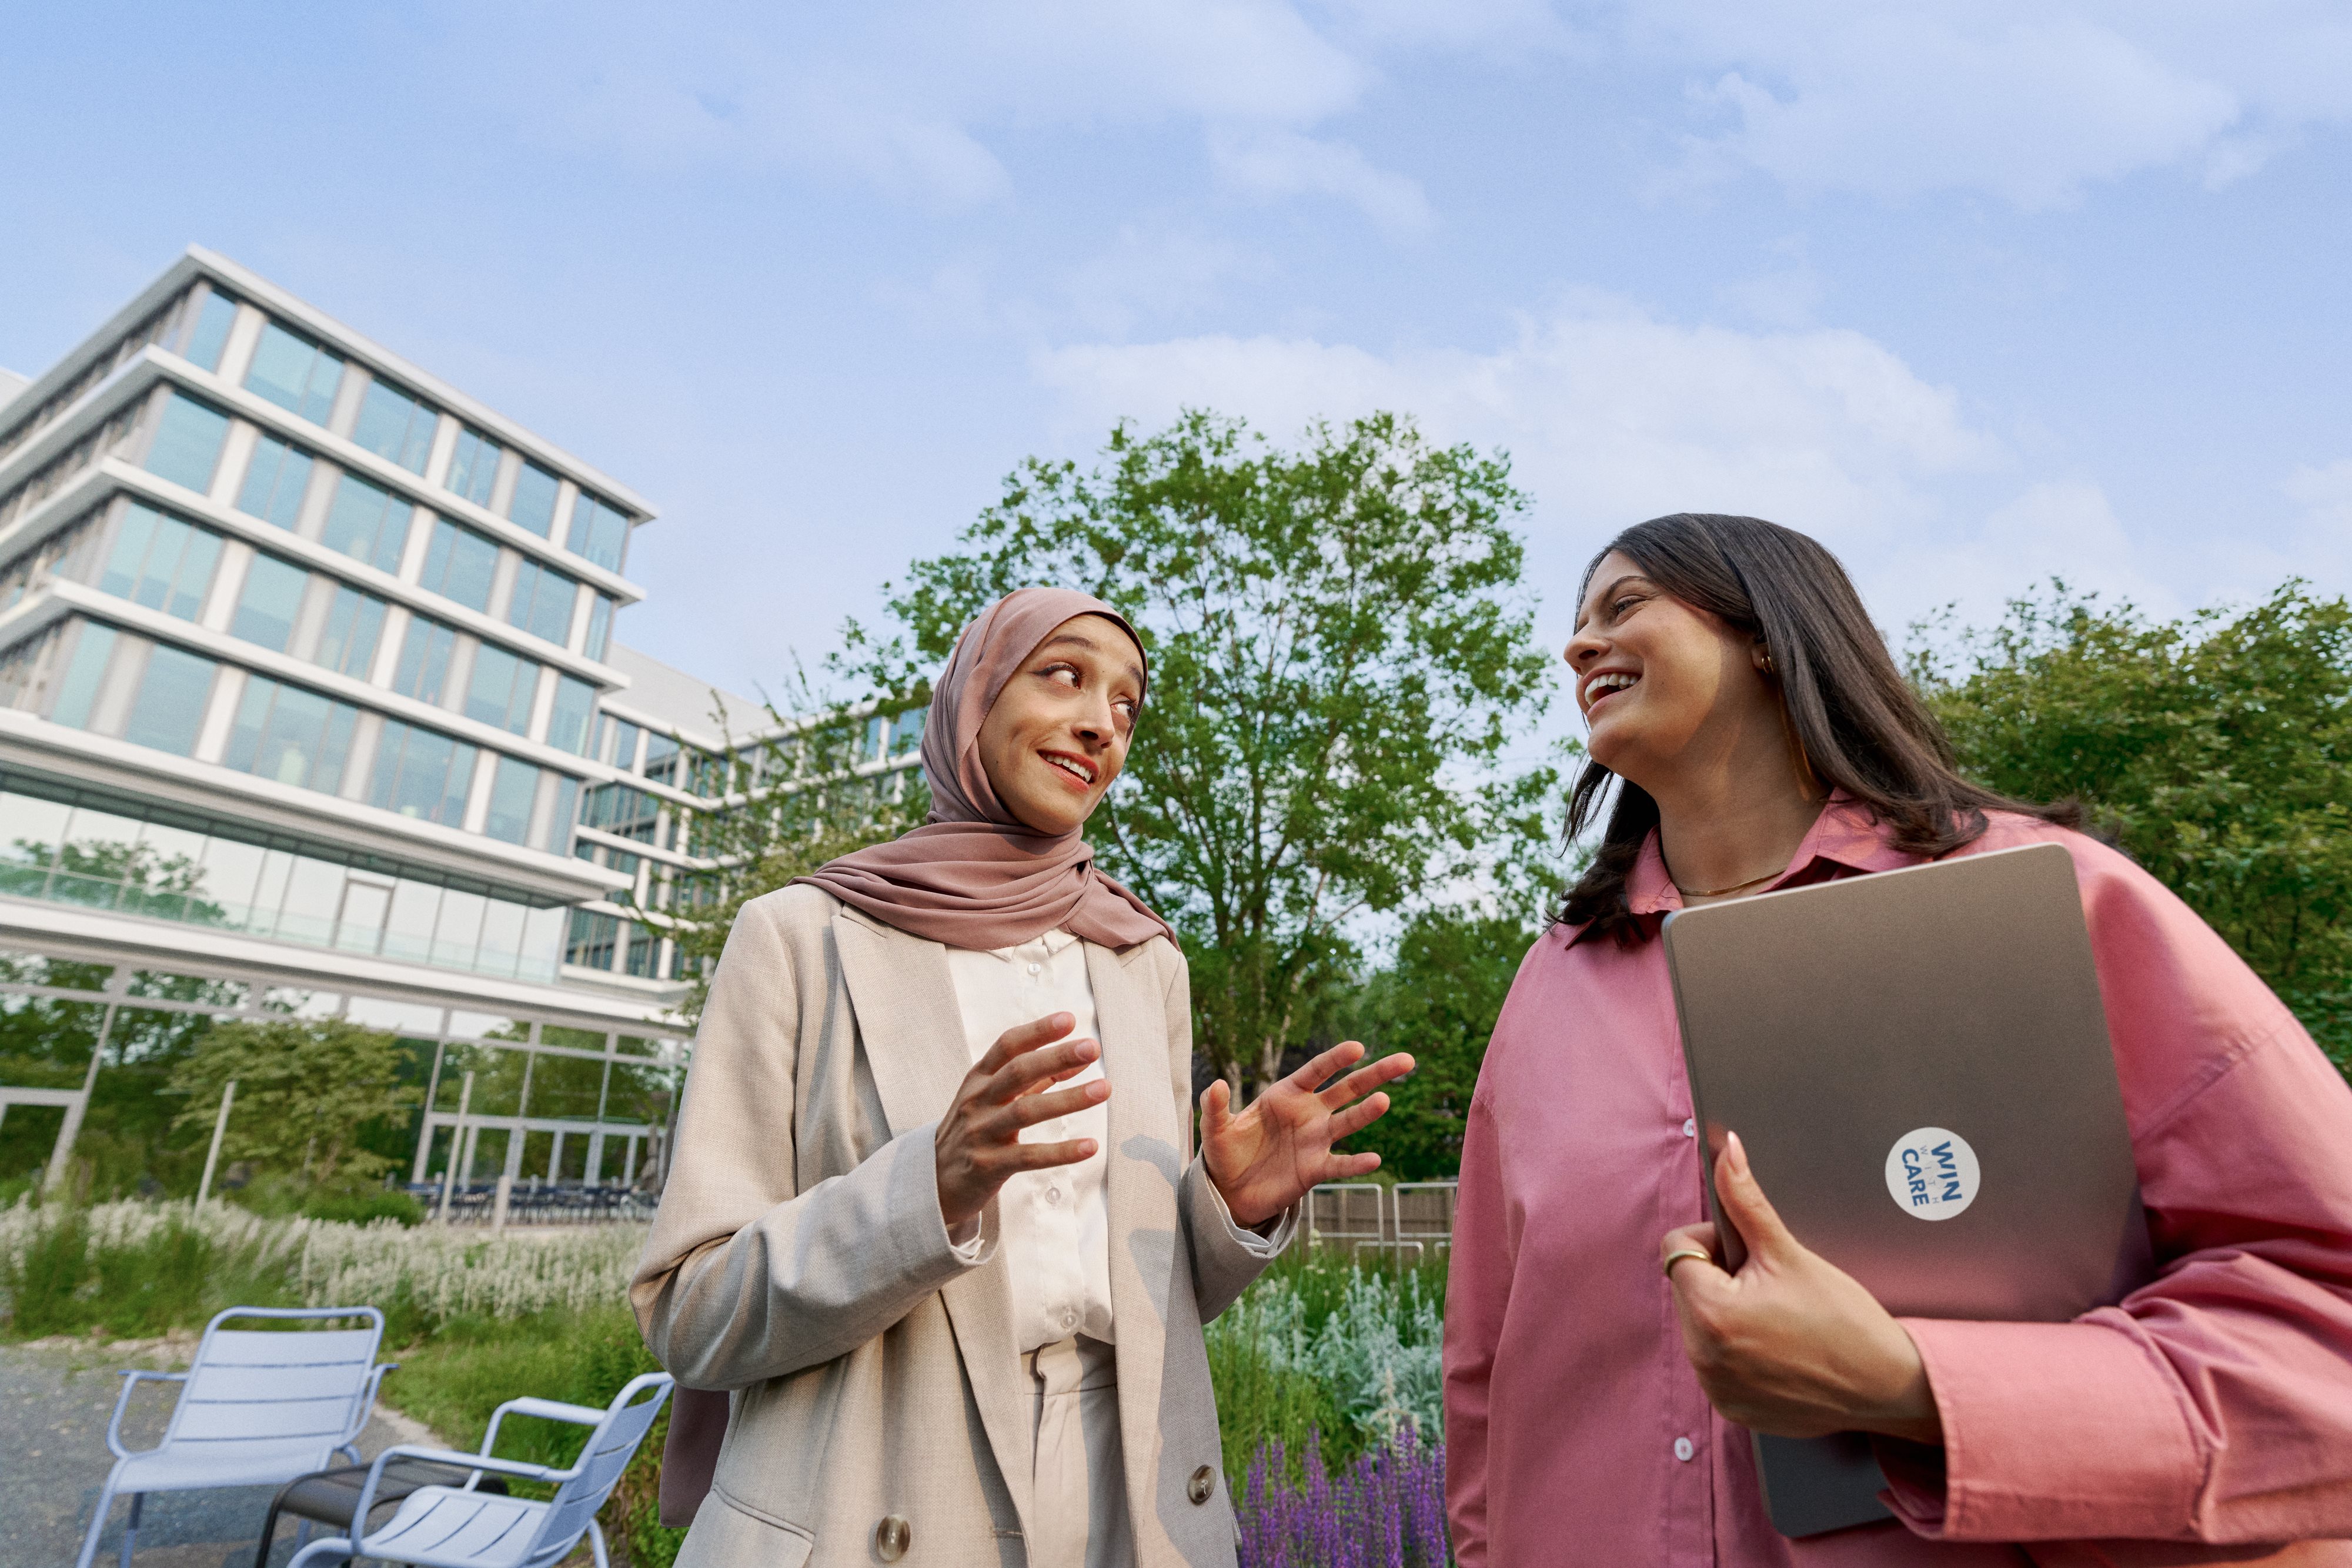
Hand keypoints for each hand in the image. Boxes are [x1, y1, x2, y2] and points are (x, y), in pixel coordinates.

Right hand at [935, 1013, 1107, 1231]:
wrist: (933, 1179)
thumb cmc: (974, 1131)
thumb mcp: (996, 1099)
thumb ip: (1037, 1080)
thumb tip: (1079, 1062)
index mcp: (979, 1079)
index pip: (1007, 1046)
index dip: (1038, 1031)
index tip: (1070, 1019)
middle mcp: (978, 1101)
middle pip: (1018, 1072)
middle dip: (1056, 1056)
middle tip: (1092, 1048)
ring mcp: (981, 1133)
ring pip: (1026, 1111)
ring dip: (1068, 1099)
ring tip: (1103, 1089)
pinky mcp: (988, 1166)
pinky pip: (1029, 1156)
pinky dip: (1061, 1152)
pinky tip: (1090, 1146)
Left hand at [1200, 1042, 1415, 1228]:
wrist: (1231, 1191)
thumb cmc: (1226, 1152)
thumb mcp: (1216, 1129)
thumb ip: (1215, 1107)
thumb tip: (1214, 1085)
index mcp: (1287, 1094)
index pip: (1316, 1071)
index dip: (1336, 1059)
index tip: (1357, 1047)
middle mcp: (1308, 1113)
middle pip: (1348, 1089)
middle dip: (1375, 1074)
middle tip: (1407, 1061)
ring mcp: (1315, 1141)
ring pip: (1348, 1122)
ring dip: (1366, 1113)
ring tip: (1385, 1101)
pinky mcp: (1315, 1169)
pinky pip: (1340, 1164)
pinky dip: (1356, 1163)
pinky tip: (1374, 1159)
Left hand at [1662, 1131, 1943, 1443]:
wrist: (1888, 1384)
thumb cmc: (1845, 1318)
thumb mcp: (1789, 1253)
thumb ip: (1746, 1200)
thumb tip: (1726, 1149)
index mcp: (1710, 1313)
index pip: (1677, 1250)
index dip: (1712, 1241)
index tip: (1749, 1252)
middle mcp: (1702, 1358)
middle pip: (1686, 1288)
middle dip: (1719, 1277)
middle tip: (1769, 1285)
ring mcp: (1716, 1388)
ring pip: (1699, 1325)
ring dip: (1726, 1312)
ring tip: (1777, 1317)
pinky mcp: (1732, 1408)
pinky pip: (1715, 1363)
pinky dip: (1737, 1350)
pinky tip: (1778, 1347)